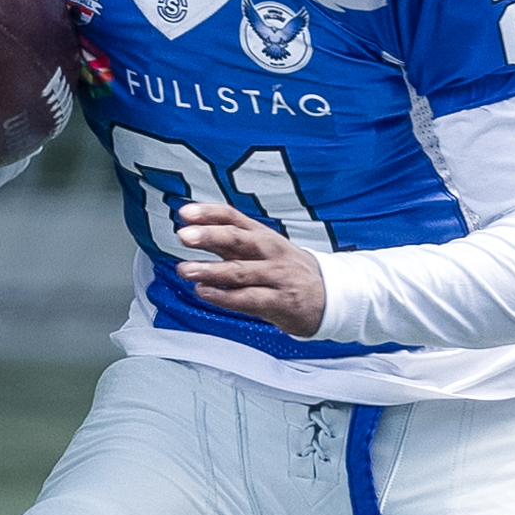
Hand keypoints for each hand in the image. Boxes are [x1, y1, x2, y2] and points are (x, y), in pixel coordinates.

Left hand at [171, 204, 327, 336]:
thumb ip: (231, 242)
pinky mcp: (280, 301)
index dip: (209, 213)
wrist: (330, 296)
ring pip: (240, 271)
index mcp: (263, 235)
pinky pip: (248, 298)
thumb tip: (194, 229)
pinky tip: (205, 292)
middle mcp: (269, 252)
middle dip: (209, 236)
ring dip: (210, 270)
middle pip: (238, 239)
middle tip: (184, 236)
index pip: (234, 217)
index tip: (185, 213)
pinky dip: (224, 296)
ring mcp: (276, 276)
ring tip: (185, 269)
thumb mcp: (263, 249)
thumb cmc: (288, 271)